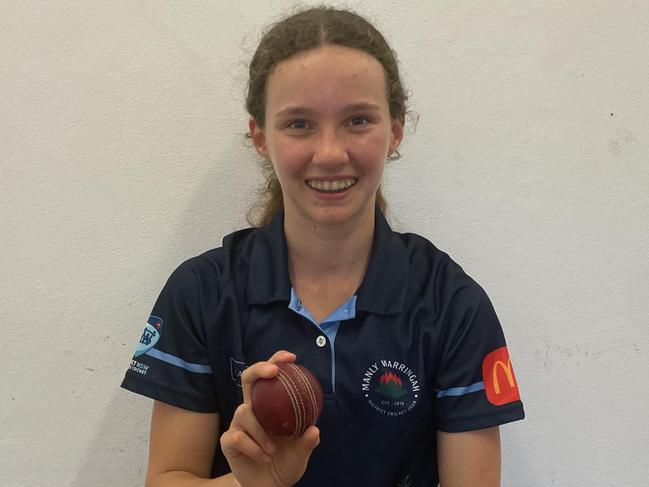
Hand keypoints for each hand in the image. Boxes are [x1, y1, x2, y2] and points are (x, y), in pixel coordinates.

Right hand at [220, 351, 319, 486]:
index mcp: (269, 406)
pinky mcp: (228, 440)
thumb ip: (307, 442)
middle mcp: (252, 409)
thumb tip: (314, 429)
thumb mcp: (301, 453)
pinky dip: (252, 447)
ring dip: (260, 430)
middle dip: (258, 369)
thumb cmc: (285, 462)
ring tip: (272, 449)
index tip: (291, 357)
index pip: (270, 376)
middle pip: (248, 379)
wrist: (268, 486)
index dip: (277, 361)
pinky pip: (237, 436)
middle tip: (273, 372)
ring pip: (244, 411)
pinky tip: (262, 456)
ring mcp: (238, 424)